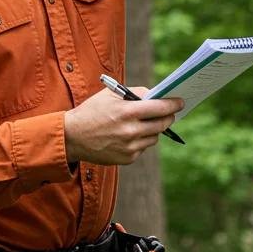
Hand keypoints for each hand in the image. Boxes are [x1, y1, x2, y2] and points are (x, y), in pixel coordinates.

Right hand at [64, 88, 184, 164]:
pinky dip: (141, 140)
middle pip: (162, 124)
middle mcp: (130, 131)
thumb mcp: (111, 94)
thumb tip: (156, 95)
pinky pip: (143, 147)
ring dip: (154, 129)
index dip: (173, 104)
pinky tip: (129, 135)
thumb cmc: (92, 111)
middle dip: (168, 117)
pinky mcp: (127, 158)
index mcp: (127, 111)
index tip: (181, 102)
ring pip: (155, 137)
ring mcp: (130, 147)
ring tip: (143, 123)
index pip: (160, 108)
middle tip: (170, 112)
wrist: (72, 137)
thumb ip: (135, 93)